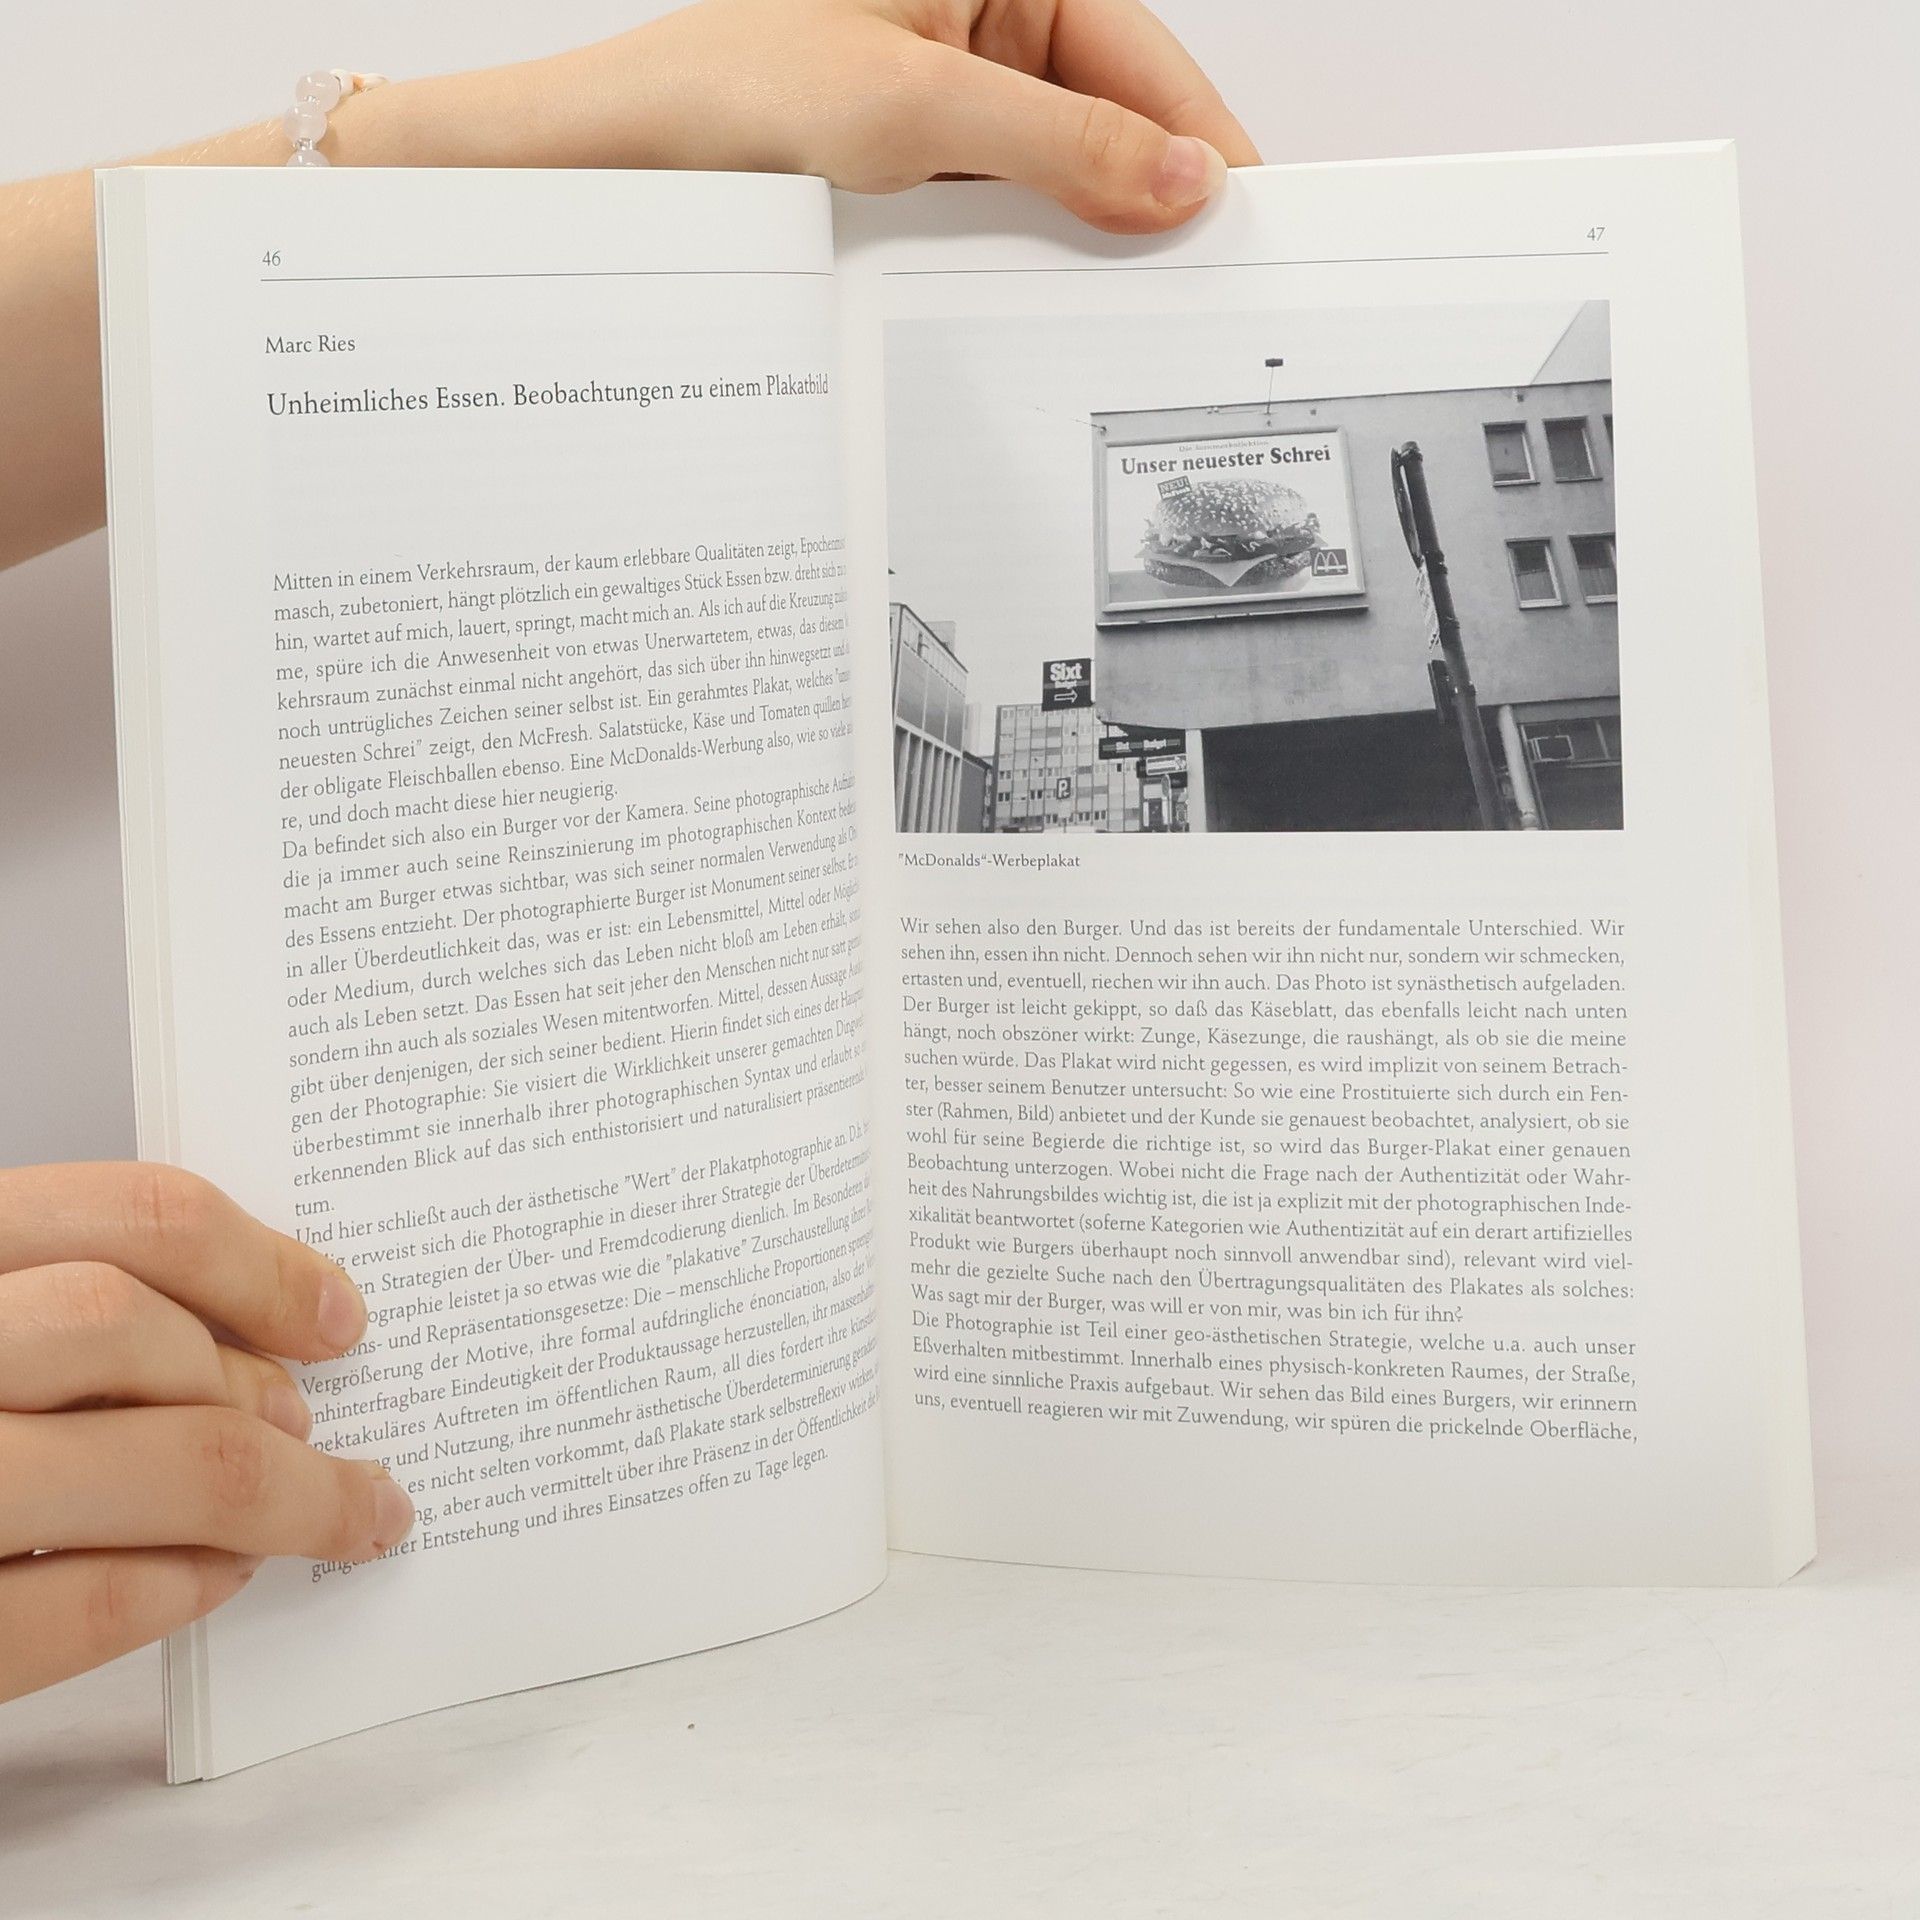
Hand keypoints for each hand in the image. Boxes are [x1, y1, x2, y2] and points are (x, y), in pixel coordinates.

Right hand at [0, 1164, 413, 1703]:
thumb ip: (42, 1302)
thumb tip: (236, 1338)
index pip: (128, 1216)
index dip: (260, 1262)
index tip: (337, 1312)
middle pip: (141, 1335)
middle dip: (260, 1385)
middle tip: (314, 1420)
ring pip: (153, 1464)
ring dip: (274, 1491)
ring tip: (313, 1506)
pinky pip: (79, 1610)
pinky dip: (176, 1590)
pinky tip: (216, 1577)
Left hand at [372, 0, 1261, 233]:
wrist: (603, 168)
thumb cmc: (722, 93)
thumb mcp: (913, 112)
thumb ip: (1064, 146)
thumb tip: (1184, 180)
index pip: (1140, 57)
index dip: (1199, 142)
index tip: (1254, 221)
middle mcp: (975, 26)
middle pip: (1107, 120)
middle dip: (1147, 202)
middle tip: (1203, 288)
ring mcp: (942, 103)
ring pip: (1054, 178)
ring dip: (1082, 242)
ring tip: (1126, 310)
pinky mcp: (909, 170)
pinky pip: (996, 213)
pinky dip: (1022, 260)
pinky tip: (1041, 307)